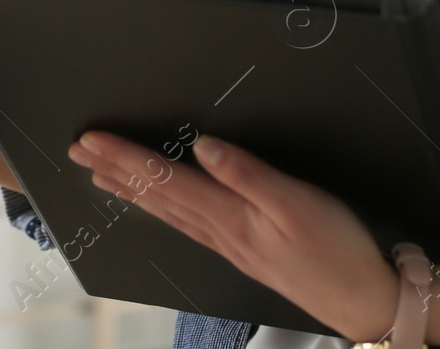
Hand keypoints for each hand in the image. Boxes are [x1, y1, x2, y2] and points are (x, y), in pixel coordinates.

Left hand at [68, 130, 400, 341]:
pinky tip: (154, 203)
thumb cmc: (336, 251)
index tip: (92, 139)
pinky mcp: (240, 249)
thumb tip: (203, 145)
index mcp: (229, 215)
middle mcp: (219, 231)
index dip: (125, 156)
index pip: (164, 178)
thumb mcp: (297, 203)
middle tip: (78, 149)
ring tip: (99, 173)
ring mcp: (227, 243)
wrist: (361, 300)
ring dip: (130, 188)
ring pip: (166, 210)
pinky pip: (184, 222)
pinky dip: (159, 207)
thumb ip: (247, 172)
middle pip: (155, 195)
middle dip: (114, 169)